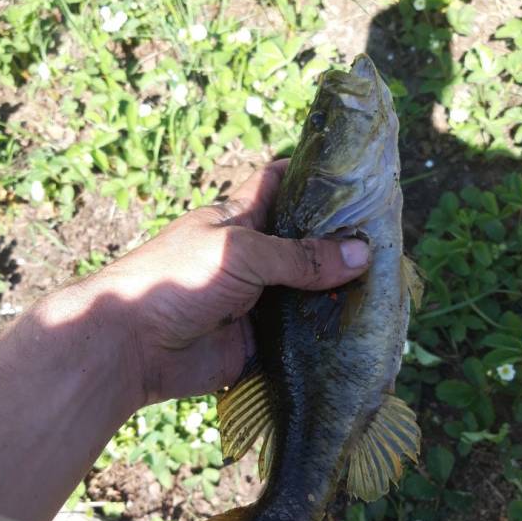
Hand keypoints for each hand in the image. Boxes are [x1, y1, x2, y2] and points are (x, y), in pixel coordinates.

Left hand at [95, 161, 369, 404]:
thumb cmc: (177, 278)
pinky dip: (325, 334)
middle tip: (391, 242)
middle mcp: (252, 258)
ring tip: (390, 287)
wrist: (131, 346)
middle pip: (303, 244)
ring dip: (338, 292)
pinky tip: (362, 330)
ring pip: (306, 293)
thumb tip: (361, 255)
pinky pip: (299, 336)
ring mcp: (256, 301)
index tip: (356, 174)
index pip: (278, 184)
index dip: (312, 175)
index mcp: (240, 221)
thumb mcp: (240, 254)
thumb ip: (299, 257)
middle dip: (340, 243)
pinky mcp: (258, 342)